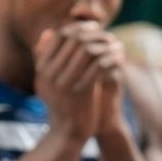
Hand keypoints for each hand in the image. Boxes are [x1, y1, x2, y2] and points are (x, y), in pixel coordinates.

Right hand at [35, 22, 124, 140]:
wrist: (66, 133)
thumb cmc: (60, 104)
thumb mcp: (47, 80)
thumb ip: (46, 57)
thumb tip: (48, 31)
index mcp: (42, 68)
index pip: (58, 35)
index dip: (77, 27)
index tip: (93, 27)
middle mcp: (50, 73)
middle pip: (74, 40)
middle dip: (94, 34)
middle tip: (107, 34)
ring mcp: (64, 83)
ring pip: (87, 51)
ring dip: (104, 45)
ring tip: (115, 44)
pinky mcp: (80, 93)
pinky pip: (97, 67)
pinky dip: (110, 59)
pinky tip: (119, 58)